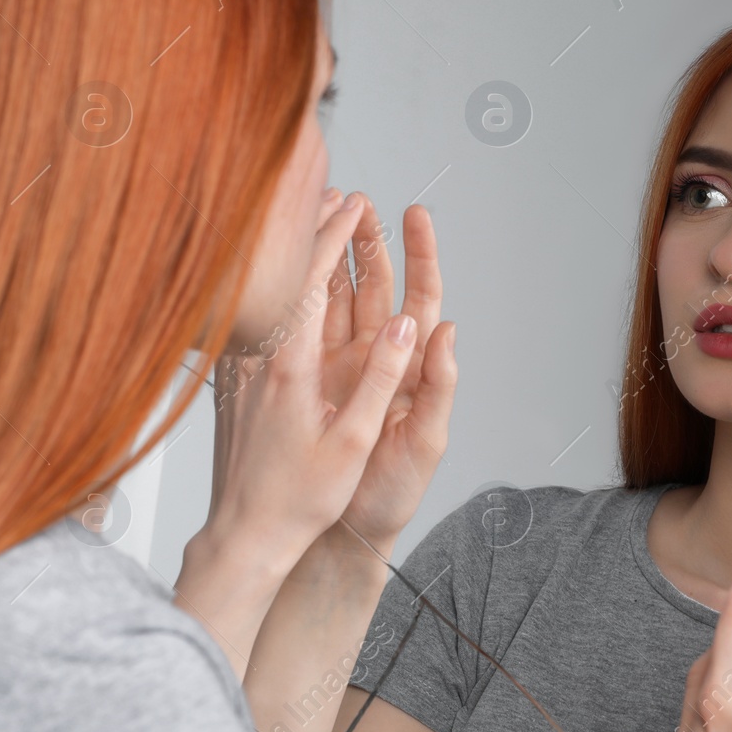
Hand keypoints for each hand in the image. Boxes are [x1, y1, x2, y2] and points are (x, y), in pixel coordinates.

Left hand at [200, 192, 422, 571]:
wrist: (244, 535)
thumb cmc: (301, 499)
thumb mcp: (353, 442)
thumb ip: (382, 379)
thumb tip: (411, 327)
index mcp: (291, 368)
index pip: (312, 281)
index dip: (334, 235)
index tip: (355, 203)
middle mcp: (260, 361)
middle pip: (286, 276)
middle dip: (313, 230)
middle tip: (337, 193)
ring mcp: (241, 372)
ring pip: (267, 295)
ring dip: (292, 256)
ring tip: (310, 220)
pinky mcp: (232, 386)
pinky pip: (254, 321)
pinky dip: (272, 289)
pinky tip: (278, 283)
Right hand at [315, 193, 456, 551]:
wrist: (340, 534)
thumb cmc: (391, 493)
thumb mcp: (425, 443)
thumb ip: (439, 388)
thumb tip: (447, 330)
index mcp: (410, 366)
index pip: (418, 297)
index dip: (419, 254)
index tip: (415, 213)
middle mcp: (375, 357)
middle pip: (373, 283)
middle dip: (366, 238)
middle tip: (356, 198)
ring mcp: (337, 365)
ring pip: (334, 296)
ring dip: (329, 254)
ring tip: (321, 213)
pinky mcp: (305, 378)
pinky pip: (301, 325)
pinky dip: (297, 291)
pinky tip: (284, 264)